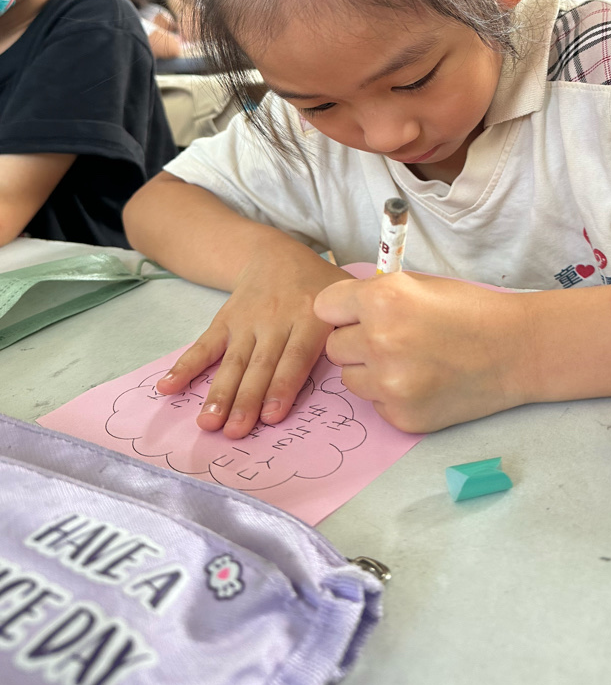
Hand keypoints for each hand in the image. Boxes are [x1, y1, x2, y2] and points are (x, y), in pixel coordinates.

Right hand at [156, 245, 348, 437]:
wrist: (274, 253)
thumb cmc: (318, 286)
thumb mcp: (343, 296)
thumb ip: (353, 327)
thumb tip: (367, 365)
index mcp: (310, 318)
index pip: (295, 357)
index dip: (283, 386)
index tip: (271, 415)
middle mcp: (276, 321)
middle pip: (260, 365)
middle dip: (246, 400)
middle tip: (235, 431)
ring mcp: (247, 321)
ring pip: (233, 361)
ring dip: (218, 392)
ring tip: (207, 422)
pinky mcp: (225, 321)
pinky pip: (205, 345)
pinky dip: (186, 366)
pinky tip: (169, 388)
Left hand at [314, 272, 529, 431]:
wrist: (516, 350)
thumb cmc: (469, 311)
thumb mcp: (417, 285)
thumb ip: (374, 297)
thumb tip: (339, 314)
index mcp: (382, 300)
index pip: (324, 307)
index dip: (342, 310)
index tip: (358, 313)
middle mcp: (380, 341)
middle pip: (334, 347)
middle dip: (355, 342)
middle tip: (391, 339)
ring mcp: (390, 384)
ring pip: (350, 379)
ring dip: (370, 371)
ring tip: (409, 361)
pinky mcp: (402, 415)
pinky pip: (375, 403)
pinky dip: (392, 395)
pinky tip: (424, 381)